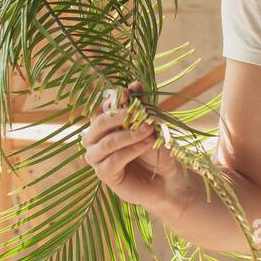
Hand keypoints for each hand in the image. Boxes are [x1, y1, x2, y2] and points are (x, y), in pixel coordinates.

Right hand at [81, 81, 182, 212]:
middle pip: (99, 123)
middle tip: (140, 113)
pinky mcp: (103, 174)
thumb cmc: (155, 147)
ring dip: (128, 135)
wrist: (166, 177)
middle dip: (119, 116)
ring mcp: (96, 157)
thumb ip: (141, 106)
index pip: (102, 106)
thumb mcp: (150, 123)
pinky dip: (130, 151)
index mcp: (103, 122)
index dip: (113, 98)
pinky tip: (146, 144)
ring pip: (106, 142)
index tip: (128, 93)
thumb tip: (135, 84)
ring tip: (149, 130)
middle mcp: (94, 138)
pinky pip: (112, 160)